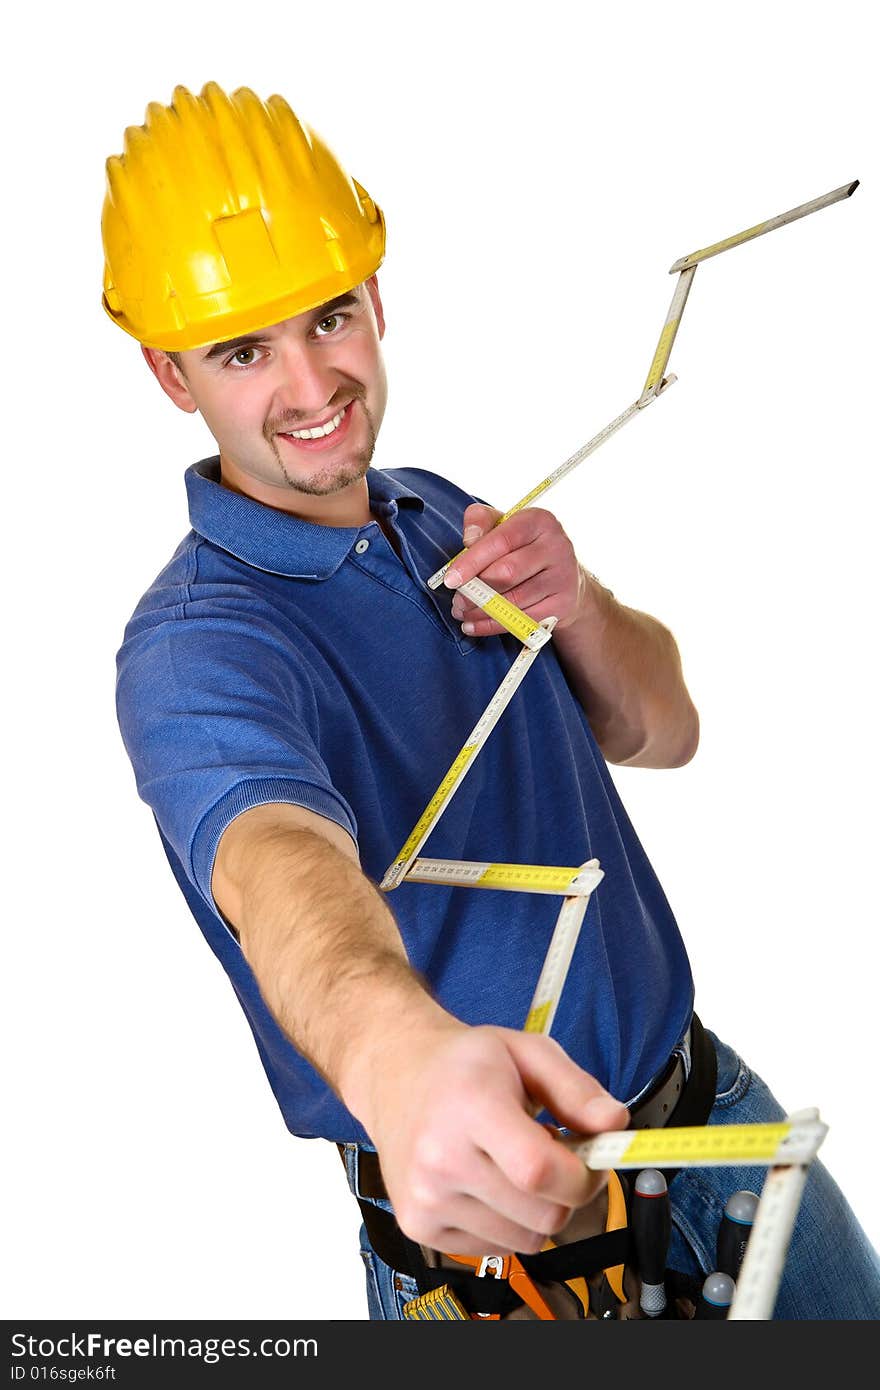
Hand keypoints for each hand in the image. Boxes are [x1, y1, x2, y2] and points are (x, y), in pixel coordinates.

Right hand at [353, 1013, 628, 1255]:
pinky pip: (497, 1248)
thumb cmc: (464, 1064)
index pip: (539, 1171)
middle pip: (543, 1214)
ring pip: (526, 1239)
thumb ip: (577, 1089)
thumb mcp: (527, 1051)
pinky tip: (490, 1182)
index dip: (583, 1175)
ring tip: (514, 1163)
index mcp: (469, 1106)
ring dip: (537, 1208)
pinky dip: (508, 1222)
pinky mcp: (419, 1226)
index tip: (591, 1159)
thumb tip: (617, 1125)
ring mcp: (426, 1198)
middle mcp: (440, 1158)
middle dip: (568, 1191)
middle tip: (554, 1154)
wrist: (396, 1075)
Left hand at [444, 503, 588, 635]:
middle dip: (475, 590)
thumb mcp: (503, 525)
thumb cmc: (523, 548)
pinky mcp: (563, 604)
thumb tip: (469, 539)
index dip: (471, 561)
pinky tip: (474, 625)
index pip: (501, 540)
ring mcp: (563, 577)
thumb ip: (480, 521)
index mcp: (539, 521)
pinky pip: (521, 621)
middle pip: (507, 573)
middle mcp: (556, 546)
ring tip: (462, 611)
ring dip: (481, 610)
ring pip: (514, 601)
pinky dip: (492, 626)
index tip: (450, 579)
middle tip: (456, 600)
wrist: (564, 576)